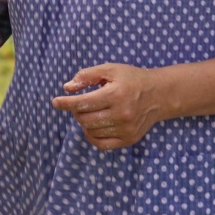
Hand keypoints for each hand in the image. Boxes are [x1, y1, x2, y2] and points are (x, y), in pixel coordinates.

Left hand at [50, 63, 172, 150]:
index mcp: (116, 94)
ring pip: (91, 131)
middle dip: (76, 111)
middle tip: (79, 104)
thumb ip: (87, 76)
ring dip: (84, 122)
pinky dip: (92, 136)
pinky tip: (93, 126)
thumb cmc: (131, 79)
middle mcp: (122, 114)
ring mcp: (126, 129)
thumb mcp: (110, 69)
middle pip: (85, 119)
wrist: (159, 94)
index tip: (56, 101)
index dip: (66, 103)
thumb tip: (67, 88)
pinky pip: (101, 144)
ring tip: (91, 111)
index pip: (83, 103)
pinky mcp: (129, 139)